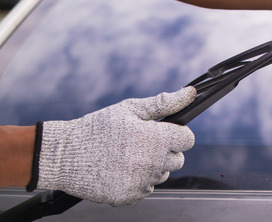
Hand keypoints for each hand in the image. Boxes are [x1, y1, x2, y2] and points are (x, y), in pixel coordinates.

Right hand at [33, 87, 195, 205]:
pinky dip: (138, 180)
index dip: (178, 134)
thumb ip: (164, 103)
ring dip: (152, 166)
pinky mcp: (129, 196)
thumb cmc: (98, 128)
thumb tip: (190, 93)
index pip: (188, 139)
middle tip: (142, 144)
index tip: (165, 132)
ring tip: (128, 156)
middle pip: (178, 160)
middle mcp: (152, 162)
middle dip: (166, 151)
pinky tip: (121, 169)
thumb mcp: (130, 109)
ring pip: (162, 175)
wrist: (64, 155)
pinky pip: (146, 189)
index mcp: (155, 138)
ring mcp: (140, 181)